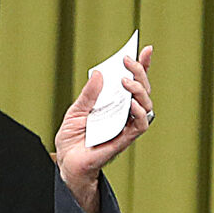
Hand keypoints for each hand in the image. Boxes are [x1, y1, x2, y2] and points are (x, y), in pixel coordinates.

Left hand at [53, 45, 154, 212]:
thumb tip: (100, 74)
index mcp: (113, 103)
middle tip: (129, 60)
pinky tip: (131, 103)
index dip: (142, 66)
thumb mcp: (75, 111)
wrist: (67, 164)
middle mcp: (124, 113)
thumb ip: (88, 95)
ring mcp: (126, 125)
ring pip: (146, 105)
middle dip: (140, 72)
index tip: (146, 48)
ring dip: (140, 90)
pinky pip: (140, 124)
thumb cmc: (72, 139)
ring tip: (126, 81)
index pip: (132, 82)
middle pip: (142, 90)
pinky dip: (139, 112)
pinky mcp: (125, 138)